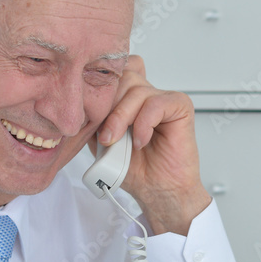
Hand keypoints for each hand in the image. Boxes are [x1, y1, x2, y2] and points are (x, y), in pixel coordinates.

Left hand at [91, 56, 210, 235]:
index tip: (90, 114)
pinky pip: (156, 103)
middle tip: (105, 137)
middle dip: (108, 107)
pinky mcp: (180, 106)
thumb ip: (94, 117)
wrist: (157, 191)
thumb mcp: (100, 139)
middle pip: (122, 77)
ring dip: (122, 118)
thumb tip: (80, 100)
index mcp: (128, 97)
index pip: (113, 71)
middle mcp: (146, 93)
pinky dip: (143, 123)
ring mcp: (163, 98)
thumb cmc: (134, 169)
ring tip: (119, 142)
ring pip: (136, 90)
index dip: (100, 88)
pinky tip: (141, 142)